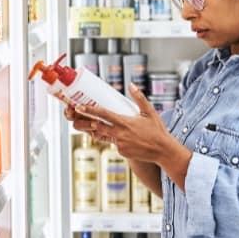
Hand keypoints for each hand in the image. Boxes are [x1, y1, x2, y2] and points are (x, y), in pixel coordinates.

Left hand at [64, 85, 183, 167]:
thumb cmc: (157, 130)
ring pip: (104, 135)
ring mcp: (120, 144)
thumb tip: (131, 85)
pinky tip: (122, 136)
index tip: (79, 107)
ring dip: (96, 130)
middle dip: (85, 121)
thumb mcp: (150, 111)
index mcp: (125, 122)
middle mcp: (120, 134)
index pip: (103, 114)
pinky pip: (114, 143)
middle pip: (97, 126)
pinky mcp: (122, 152)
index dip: (90, 110)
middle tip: (75, 116)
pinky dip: (114, 138)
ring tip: (89, 123)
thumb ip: (139, 98)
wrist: (163, 151)